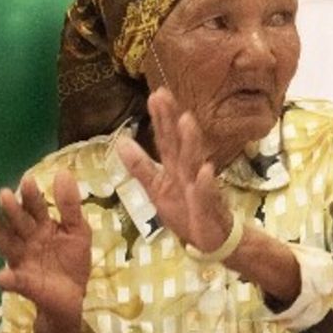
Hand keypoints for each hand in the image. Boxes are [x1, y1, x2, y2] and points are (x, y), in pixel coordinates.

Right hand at [0, 171, 91, 325]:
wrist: (73, 295)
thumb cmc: (72, 260)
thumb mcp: (78, 230)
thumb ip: (70, 205)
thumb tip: (63, 173)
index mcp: (42, 227)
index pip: (35, 208)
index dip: (31, 195)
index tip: (28, 179)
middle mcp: (27, 241)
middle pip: (18, 223)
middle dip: (12, 209)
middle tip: (5, 193)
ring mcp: (22, 261)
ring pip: (7, 245)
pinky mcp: (24, 283)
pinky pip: (14, 281)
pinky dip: (8, 279)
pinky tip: (2, 276)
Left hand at [115, 87, 232, 253]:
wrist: (211, 239)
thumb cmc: (185, 211)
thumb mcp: (156, 188)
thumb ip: (140, 166)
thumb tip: (120, 141)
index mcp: (174, 167)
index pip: (165, 139)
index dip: (160, 118)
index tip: (155, 94)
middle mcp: (188, 171)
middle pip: (178, 142)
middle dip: (171, 119)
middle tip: (164, 95)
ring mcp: (199, 187)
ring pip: (193, 161)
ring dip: (190, 141)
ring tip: (186, 120)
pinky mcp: (209, 207)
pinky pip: (207, 193)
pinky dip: (205, 182)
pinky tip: (205, 169)